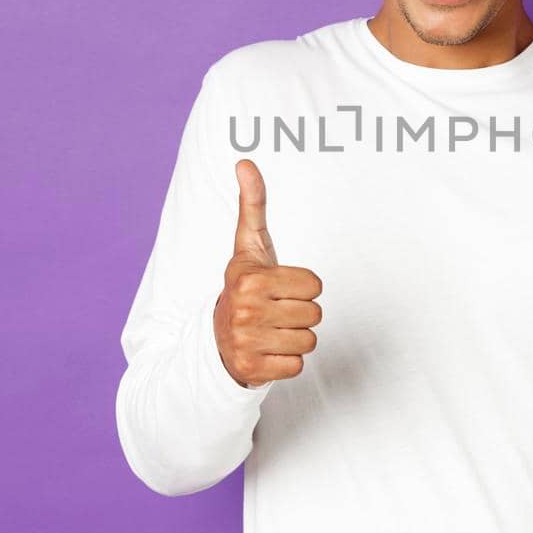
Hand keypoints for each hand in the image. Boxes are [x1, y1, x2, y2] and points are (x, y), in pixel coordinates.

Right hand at [212, 159, 322, 387]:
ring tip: (272, 331)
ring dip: (295, 338)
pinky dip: (287, 361)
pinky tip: (268, 351)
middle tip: (276, 311)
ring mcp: (246, 342)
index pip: (315, 284)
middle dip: (301, 314)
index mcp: (250, 278)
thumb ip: (253, 205)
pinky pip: (297, 366)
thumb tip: (245, 162)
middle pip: (315, 314)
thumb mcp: (249, 247)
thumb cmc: (246, 287)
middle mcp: (245, 310)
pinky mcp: (251, 370)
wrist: (217, 338)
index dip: (302, 286)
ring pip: (309, 341)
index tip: (279, 288)